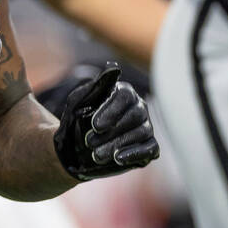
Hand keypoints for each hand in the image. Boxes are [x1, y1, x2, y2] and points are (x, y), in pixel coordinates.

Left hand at [53, 64, 158, 180]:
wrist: (77, 146)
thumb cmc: (78, 120)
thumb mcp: (79, 102)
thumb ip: (95, 87)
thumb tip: (114, 68)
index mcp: (123, 92)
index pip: (125, 96)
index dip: (111, 111)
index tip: (94, 126)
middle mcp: (139, 107)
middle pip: (135, 115)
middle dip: (112, 131)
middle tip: (89, 143)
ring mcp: (146, 127)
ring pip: (141, 132)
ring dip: (118, 144)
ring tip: (96, 155)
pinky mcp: (149, 146)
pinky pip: (150, 148)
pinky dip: (135, 154)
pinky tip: (118, 159)